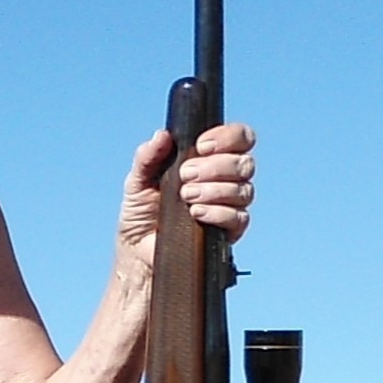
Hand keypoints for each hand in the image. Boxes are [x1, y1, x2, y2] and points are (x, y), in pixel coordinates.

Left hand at [114, 121, 258, 265]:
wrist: (138, 247)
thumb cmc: (142, 209)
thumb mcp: (138, 179)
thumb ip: (148, 156)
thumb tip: (162, 135)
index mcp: (210, 158)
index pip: (239, 137)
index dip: (227, 137)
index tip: (200, 146)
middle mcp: (227, 179)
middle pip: (245, 163)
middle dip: (215, 166)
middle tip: (185, 175)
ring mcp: (231, 205)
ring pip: (243, 190)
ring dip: (214, 190)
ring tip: (185, 196)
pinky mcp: (231, 230)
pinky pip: (239, 217)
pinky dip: (218, 212)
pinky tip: (196, 212)